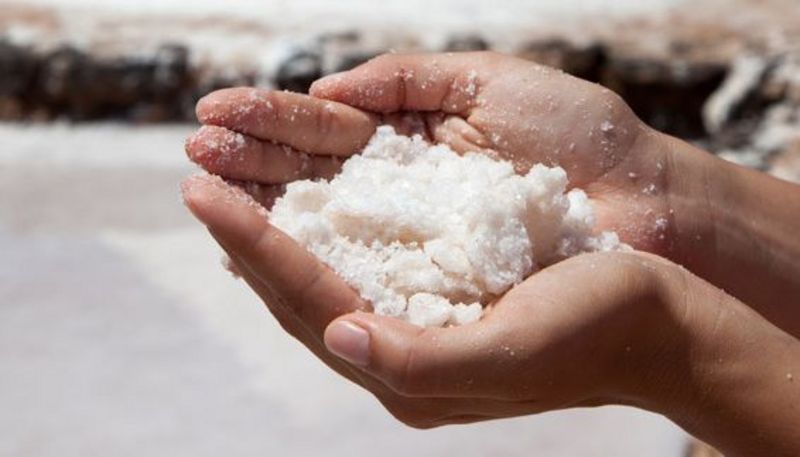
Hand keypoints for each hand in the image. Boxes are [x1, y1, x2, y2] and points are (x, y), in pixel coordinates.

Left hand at [180, 173, 679, 426]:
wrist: (655, 326)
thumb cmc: (595, 329)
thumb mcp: (512, 348)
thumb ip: (421, 359)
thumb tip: (339, 335)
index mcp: (412, 375)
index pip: (310, 302)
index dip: (253, 247)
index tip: (204, 194)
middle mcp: (401, 359)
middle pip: (299, 297)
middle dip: (244, 241)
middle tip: (199, 183)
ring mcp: (414, 334)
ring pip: (319, 285)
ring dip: (269, 239)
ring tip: (229, 195)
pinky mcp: (433, 308)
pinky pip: (353, 273)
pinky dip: (315, 242)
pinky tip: (294, 217)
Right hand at [186, 52, 684, 254]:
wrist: (644, 204)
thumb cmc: (580, 141)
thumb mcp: (491, 84)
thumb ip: (405, 81)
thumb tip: (326, 91)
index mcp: (413, 148)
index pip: (326, 138)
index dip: (270, 126)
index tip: (214, 117)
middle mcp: (403, 203)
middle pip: (313, 185)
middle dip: (252, 167)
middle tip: (194, 155)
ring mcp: (415, 251)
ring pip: (325, 232)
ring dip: (263, 212)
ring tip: (207, 189)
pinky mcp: (430, 295)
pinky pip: (358, 279)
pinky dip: (306, 262)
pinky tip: (256, 244)